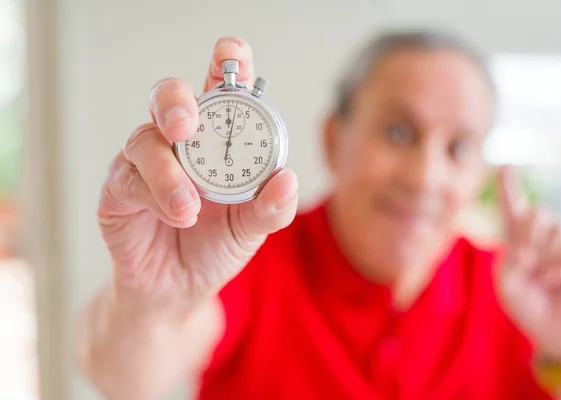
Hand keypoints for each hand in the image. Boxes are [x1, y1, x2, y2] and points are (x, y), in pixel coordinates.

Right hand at [97, 37, 297, 304]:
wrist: (182, 287)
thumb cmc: (217, 245)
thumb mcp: (253, 228)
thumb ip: (272, 206)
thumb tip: (288, 179)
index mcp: (217, 138)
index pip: (220, 87)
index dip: (226, 63)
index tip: (230, 55)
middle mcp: (179, 142)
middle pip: (169, 96)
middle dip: (176, 100)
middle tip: (186, 124)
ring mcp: (145, 162)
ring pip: (145, 138)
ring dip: (167, 171)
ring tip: (190, 208)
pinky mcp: (120, 189)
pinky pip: (128, 179)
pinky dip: (154, 196)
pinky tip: (176, 216)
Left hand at [495, 166, 560, 361]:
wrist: (556, 332)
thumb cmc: (529, 307)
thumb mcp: (508, 286)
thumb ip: (511, 260)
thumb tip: (529, 245)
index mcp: (518, 240)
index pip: (513, 209)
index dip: (508, 187)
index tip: (504, 166)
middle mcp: (542, 237)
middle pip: (538, 212)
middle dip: (531, 234)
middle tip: (527, 261)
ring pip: (557, 231)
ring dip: (546, 260)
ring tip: (545, 280)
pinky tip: (560, 280)